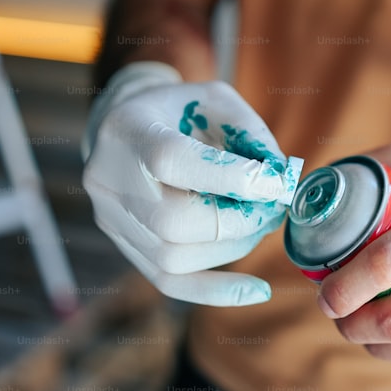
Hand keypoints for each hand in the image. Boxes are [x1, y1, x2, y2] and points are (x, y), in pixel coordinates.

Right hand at [83, 62, 301, 305]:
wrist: (130, 127)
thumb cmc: (181, 111)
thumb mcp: (217, 100)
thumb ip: (250, 134)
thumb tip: (280, 182)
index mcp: (129, 130)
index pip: (172, 160)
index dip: (230, 178)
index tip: (276, 185)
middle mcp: (110, 179)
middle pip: (172, 221)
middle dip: (238, 221)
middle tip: (272, 209)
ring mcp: (112, 219)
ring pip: (174, 258)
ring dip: (234, 247)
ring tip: (260, 224)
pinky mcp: (126, 246)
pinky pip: (169, 282)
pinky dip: (216, 290)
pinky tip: (256, 290)